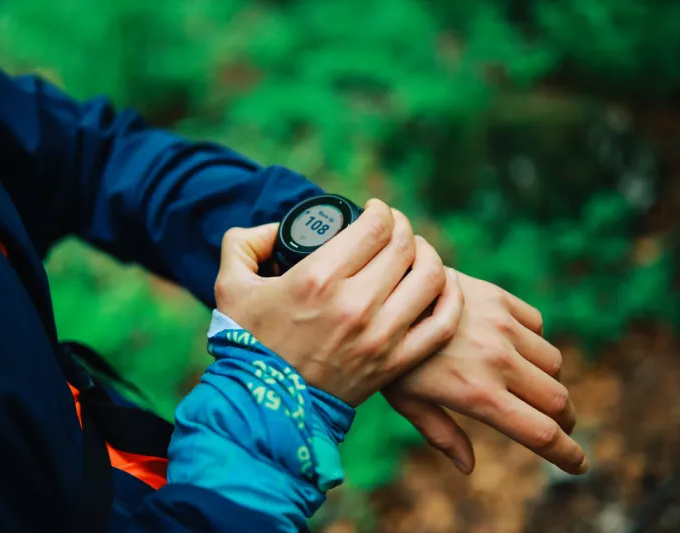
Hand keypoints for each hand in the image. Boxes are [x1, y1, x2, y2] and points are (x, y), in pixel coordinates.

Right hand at [214, 199, 463, 405]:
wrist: (264, 406)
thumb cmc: (247, 342)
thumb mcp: (230, 284)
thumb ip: (244, 243)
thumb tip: (277, 229)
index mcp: (318, 278)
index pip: (374, 226)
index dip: (380, 210)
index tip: (374, 211)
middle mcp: (355, 304)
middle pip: (404, 246)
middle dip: (402, 227)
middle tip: (392, 228)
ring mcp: (380, 336)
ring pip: (430, 277)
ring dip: (428, 255)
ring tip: (415, 252)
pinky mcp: (394, 362)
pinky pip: (442, 323)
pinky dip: (450, 297)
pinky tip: (441, 284)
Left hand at [383, 271, 587, 474]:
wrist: (385, 292)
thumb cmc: (389, 354)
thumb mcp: (407, 400)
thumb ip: (441, 433)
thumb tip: (468, 467)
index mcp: (479, 394)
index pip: (542, 434)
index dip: (567, 454)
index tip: (579, 464)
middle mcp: (499, 361)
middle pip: (559, 401)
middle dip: (563, 421)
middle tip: (556, 428)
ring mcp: (502, 326)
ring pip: (553, 363)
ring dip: (549, 381)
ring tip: (530, 387)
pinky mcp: (499, 298)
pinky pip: (537, 325)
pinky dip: (533, 342)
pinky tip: (513, 347)